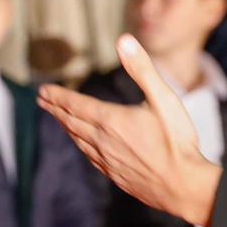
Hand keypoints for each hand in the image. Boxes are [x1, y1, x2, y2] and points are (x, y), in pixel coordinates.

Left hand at [39, 35, 222, 226]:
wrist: (184, 187)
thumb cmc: (178, 141)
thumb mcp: (164, 99)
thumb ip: (142, 69)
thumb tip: (124, 40)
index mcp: (112, 120)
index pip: (76, 105)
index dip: (58, 96)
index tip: (43, 90)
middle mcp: (104, 141)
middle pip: (72, 122)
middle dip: (56, 109)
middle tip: (42, 100)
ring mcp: (108, 161)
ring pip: (79, 140)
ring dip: (66, 127)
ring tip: (59, 118)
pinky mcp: (115, 175)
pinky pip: (90, 157)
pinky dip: (80, 145)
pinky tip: (83, 145)